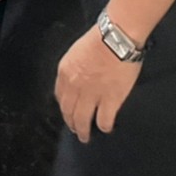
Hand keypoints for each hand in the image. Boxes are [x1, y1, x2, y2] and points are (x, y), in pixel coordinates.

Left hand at [55, 25, 143, 142]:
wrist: (116, 38)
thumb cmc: (99, 38)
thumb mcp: (76, 51)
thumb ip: (73, 68)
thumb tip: (77, 77)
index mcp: (65, 72)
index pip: (60, 95)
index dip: (64, 106)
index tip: (68, 111)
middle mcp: (74, 86)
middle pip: (68, 111)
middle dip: (70, 122)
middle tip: (74, 129)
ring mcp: (92, 95)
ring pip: (83, 120)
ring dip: (83, 131)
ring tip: (85, 137)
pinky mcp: (110, 100)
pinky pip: (104, 120)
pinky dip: (103, 126)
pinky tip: (105, 129)